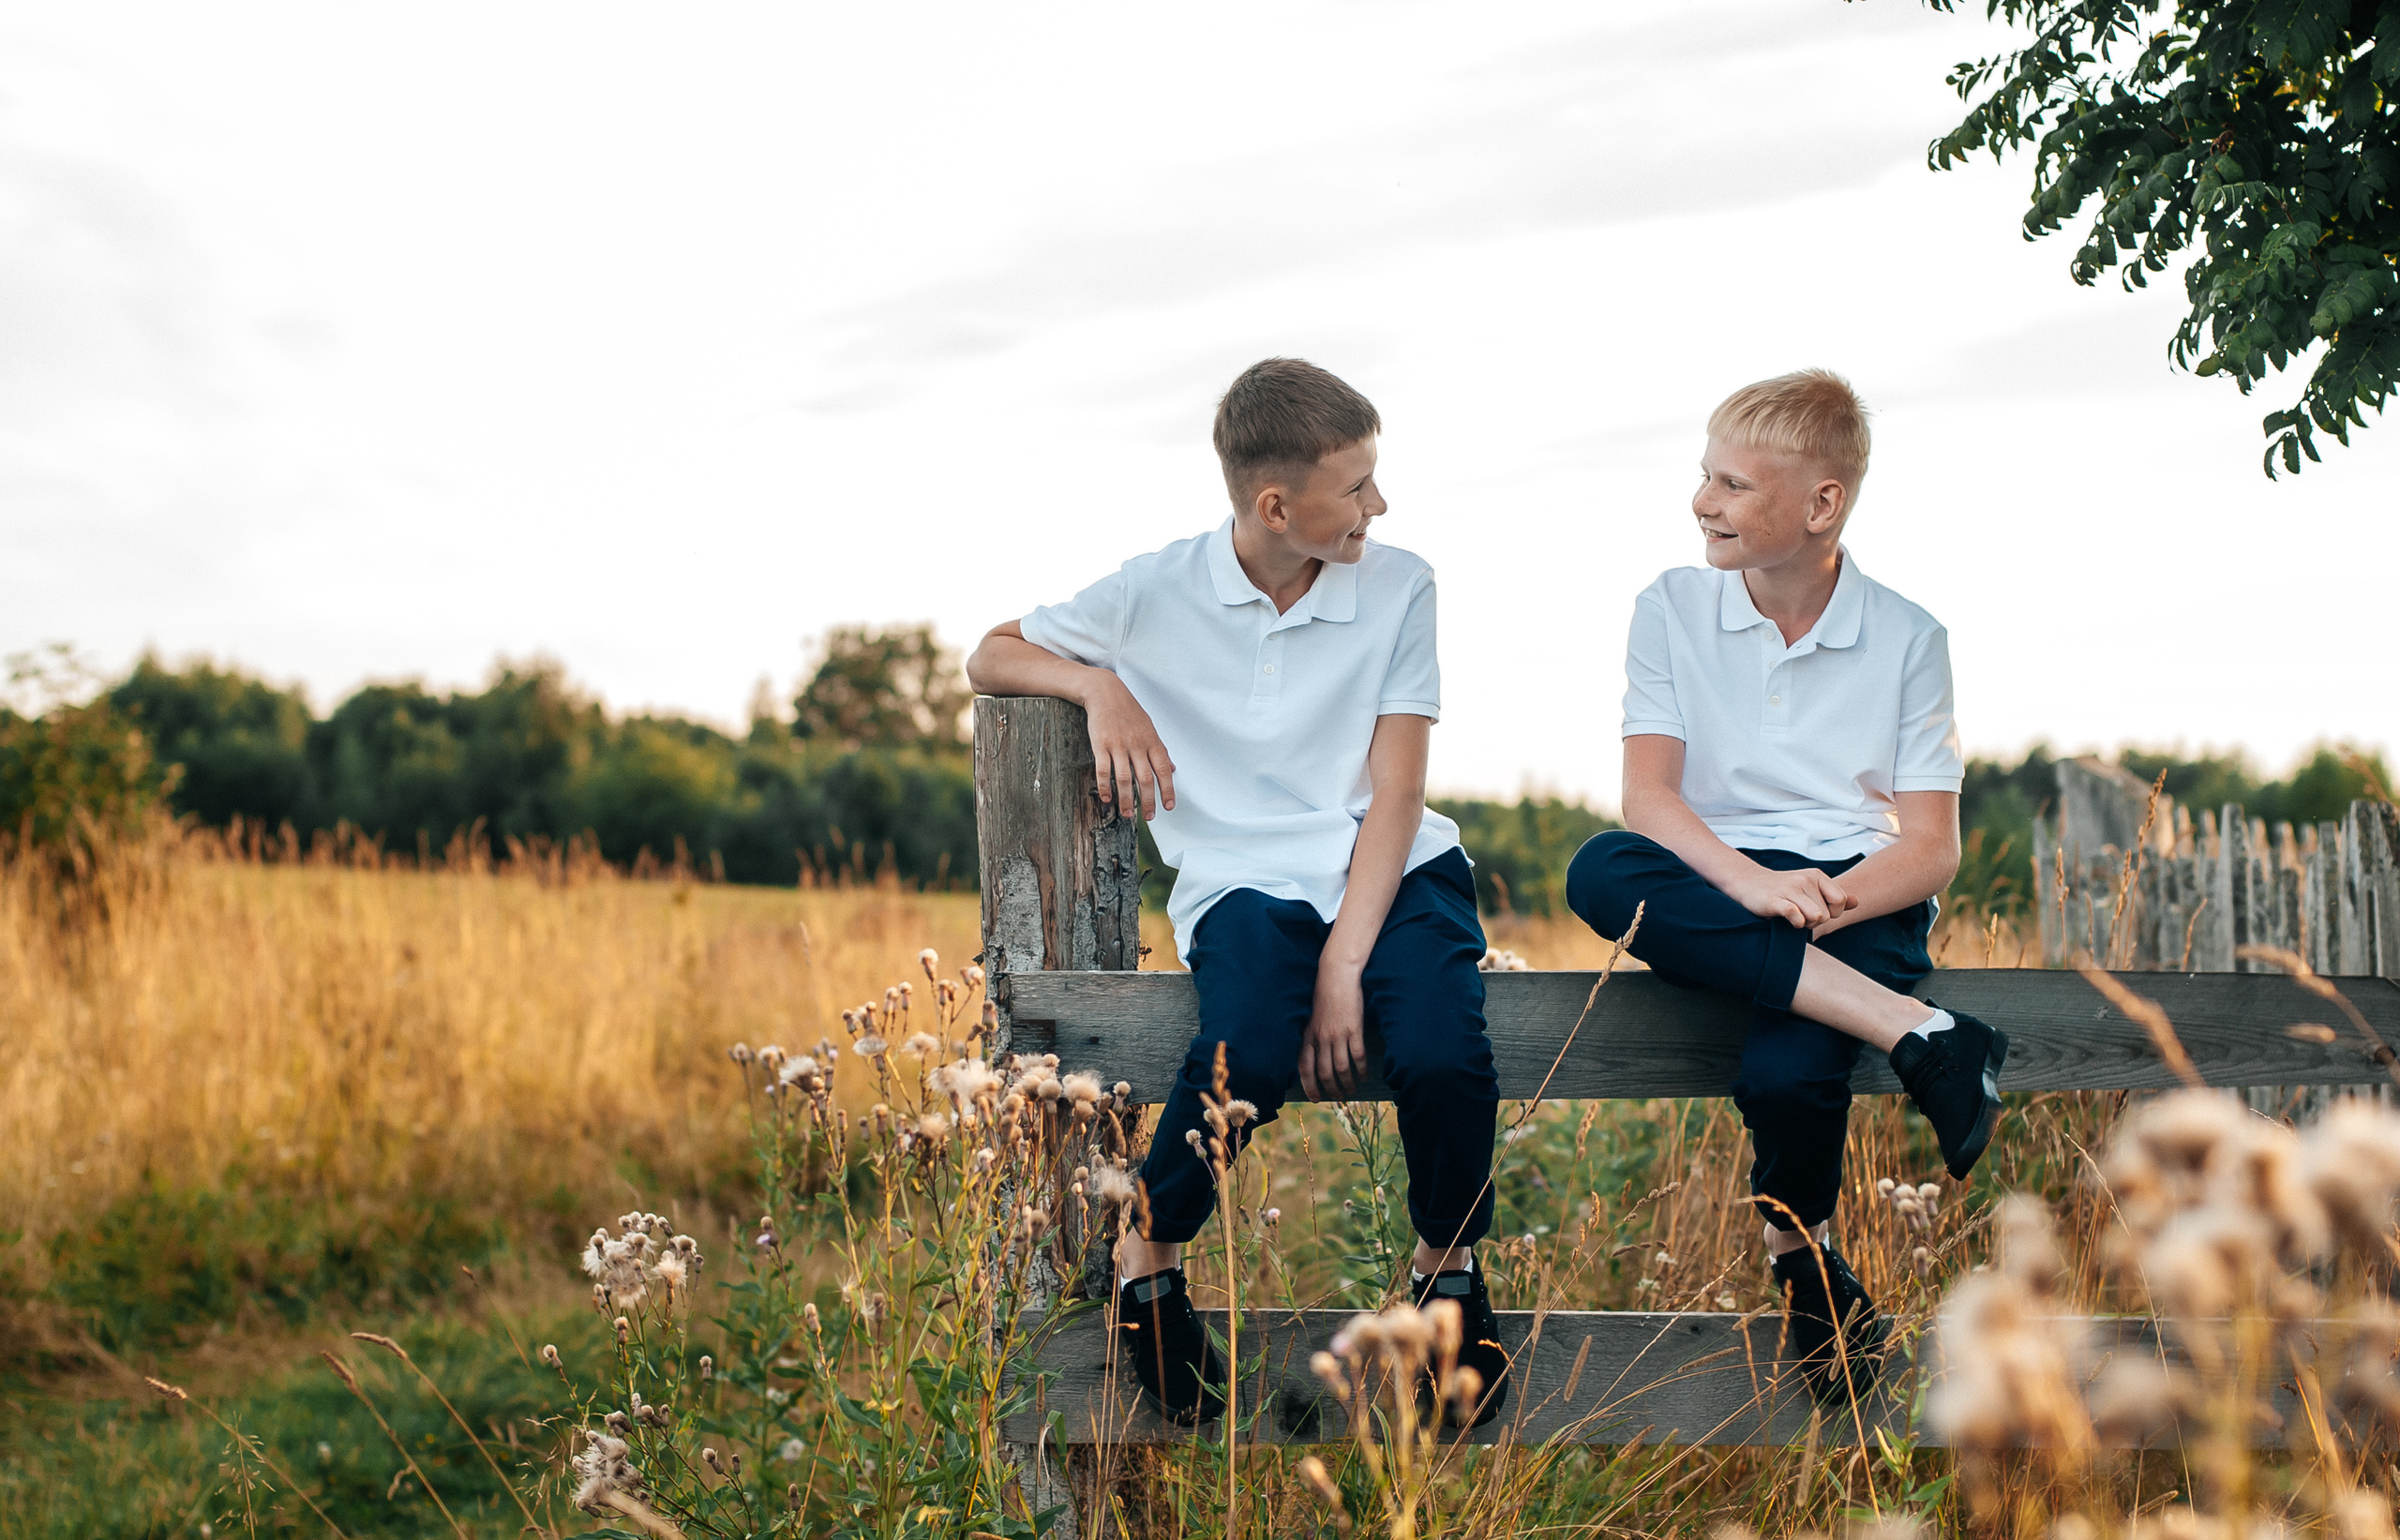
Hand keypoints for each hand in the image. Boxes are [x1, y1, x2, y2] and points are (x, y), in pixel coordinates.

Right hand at [1083, 674, 1175, 818]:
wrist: (1106, 693)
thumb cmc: (1129, 712)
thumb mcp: (1150, 729)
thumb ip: (1161, 751)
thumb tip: (1173, 770)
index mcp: (1152, 742)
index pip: (1164, 770)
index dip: (1167, 790)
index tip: (1168, 807)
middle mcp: (1137, 745)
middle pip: (1145, 778)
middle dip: (1148, 801)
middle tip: (1149, 817)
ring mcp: (1118, 745)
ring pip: (1123, 778)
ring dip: (1126, 799)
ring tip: (1128, 814)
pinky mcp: (1100, 745)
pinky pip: (1103, 770)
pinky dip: (1105, 787)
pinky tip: (1107, 799)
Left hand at [1298, 966, 1365, 1100]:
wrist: (1337, 976)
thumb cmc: (1325, 996)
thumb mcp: (1311, 1018)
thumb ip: (1312, 1037)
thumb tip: (1314, 1057)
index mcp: (1308, 1035)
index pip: (1304, 1067)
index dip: (1309, 1085)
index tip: (1315, 1098)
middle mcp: (1321, 1038)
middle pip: (1324, 1072)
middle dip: (1331, 1089)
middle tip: (1338, 1097)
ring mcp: (1338, 1034)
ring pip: (1342, 1068)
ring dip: (1347, 1083)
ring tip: (1352, 1090)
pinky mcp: (1354, 1029)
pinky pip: (1358, 1056)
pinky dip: (1362, 1069)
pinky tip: (1365, 1075)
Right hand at [1732, 864, 1854, 930]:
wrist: (1748, 883)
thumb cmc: (1782, 890)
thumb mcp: (1810, 889)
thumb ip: (1833, 896)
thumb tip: (1857, 901)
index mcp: (1817, 875)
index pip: (1841, 900)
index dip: (1832, 913)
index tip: (1816, 911)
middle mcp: (1806, 879)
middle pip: (1827, 914)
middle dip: (1816, 922)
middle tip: (1800, 915)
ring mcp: (1790, 889)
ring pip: (1816, 918)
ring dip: (1805, 924)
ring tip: (1794, 917)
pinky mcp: (1775, 900)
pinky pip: (1797, 917)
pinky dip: (1795, 923)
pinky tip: (1786, 919)